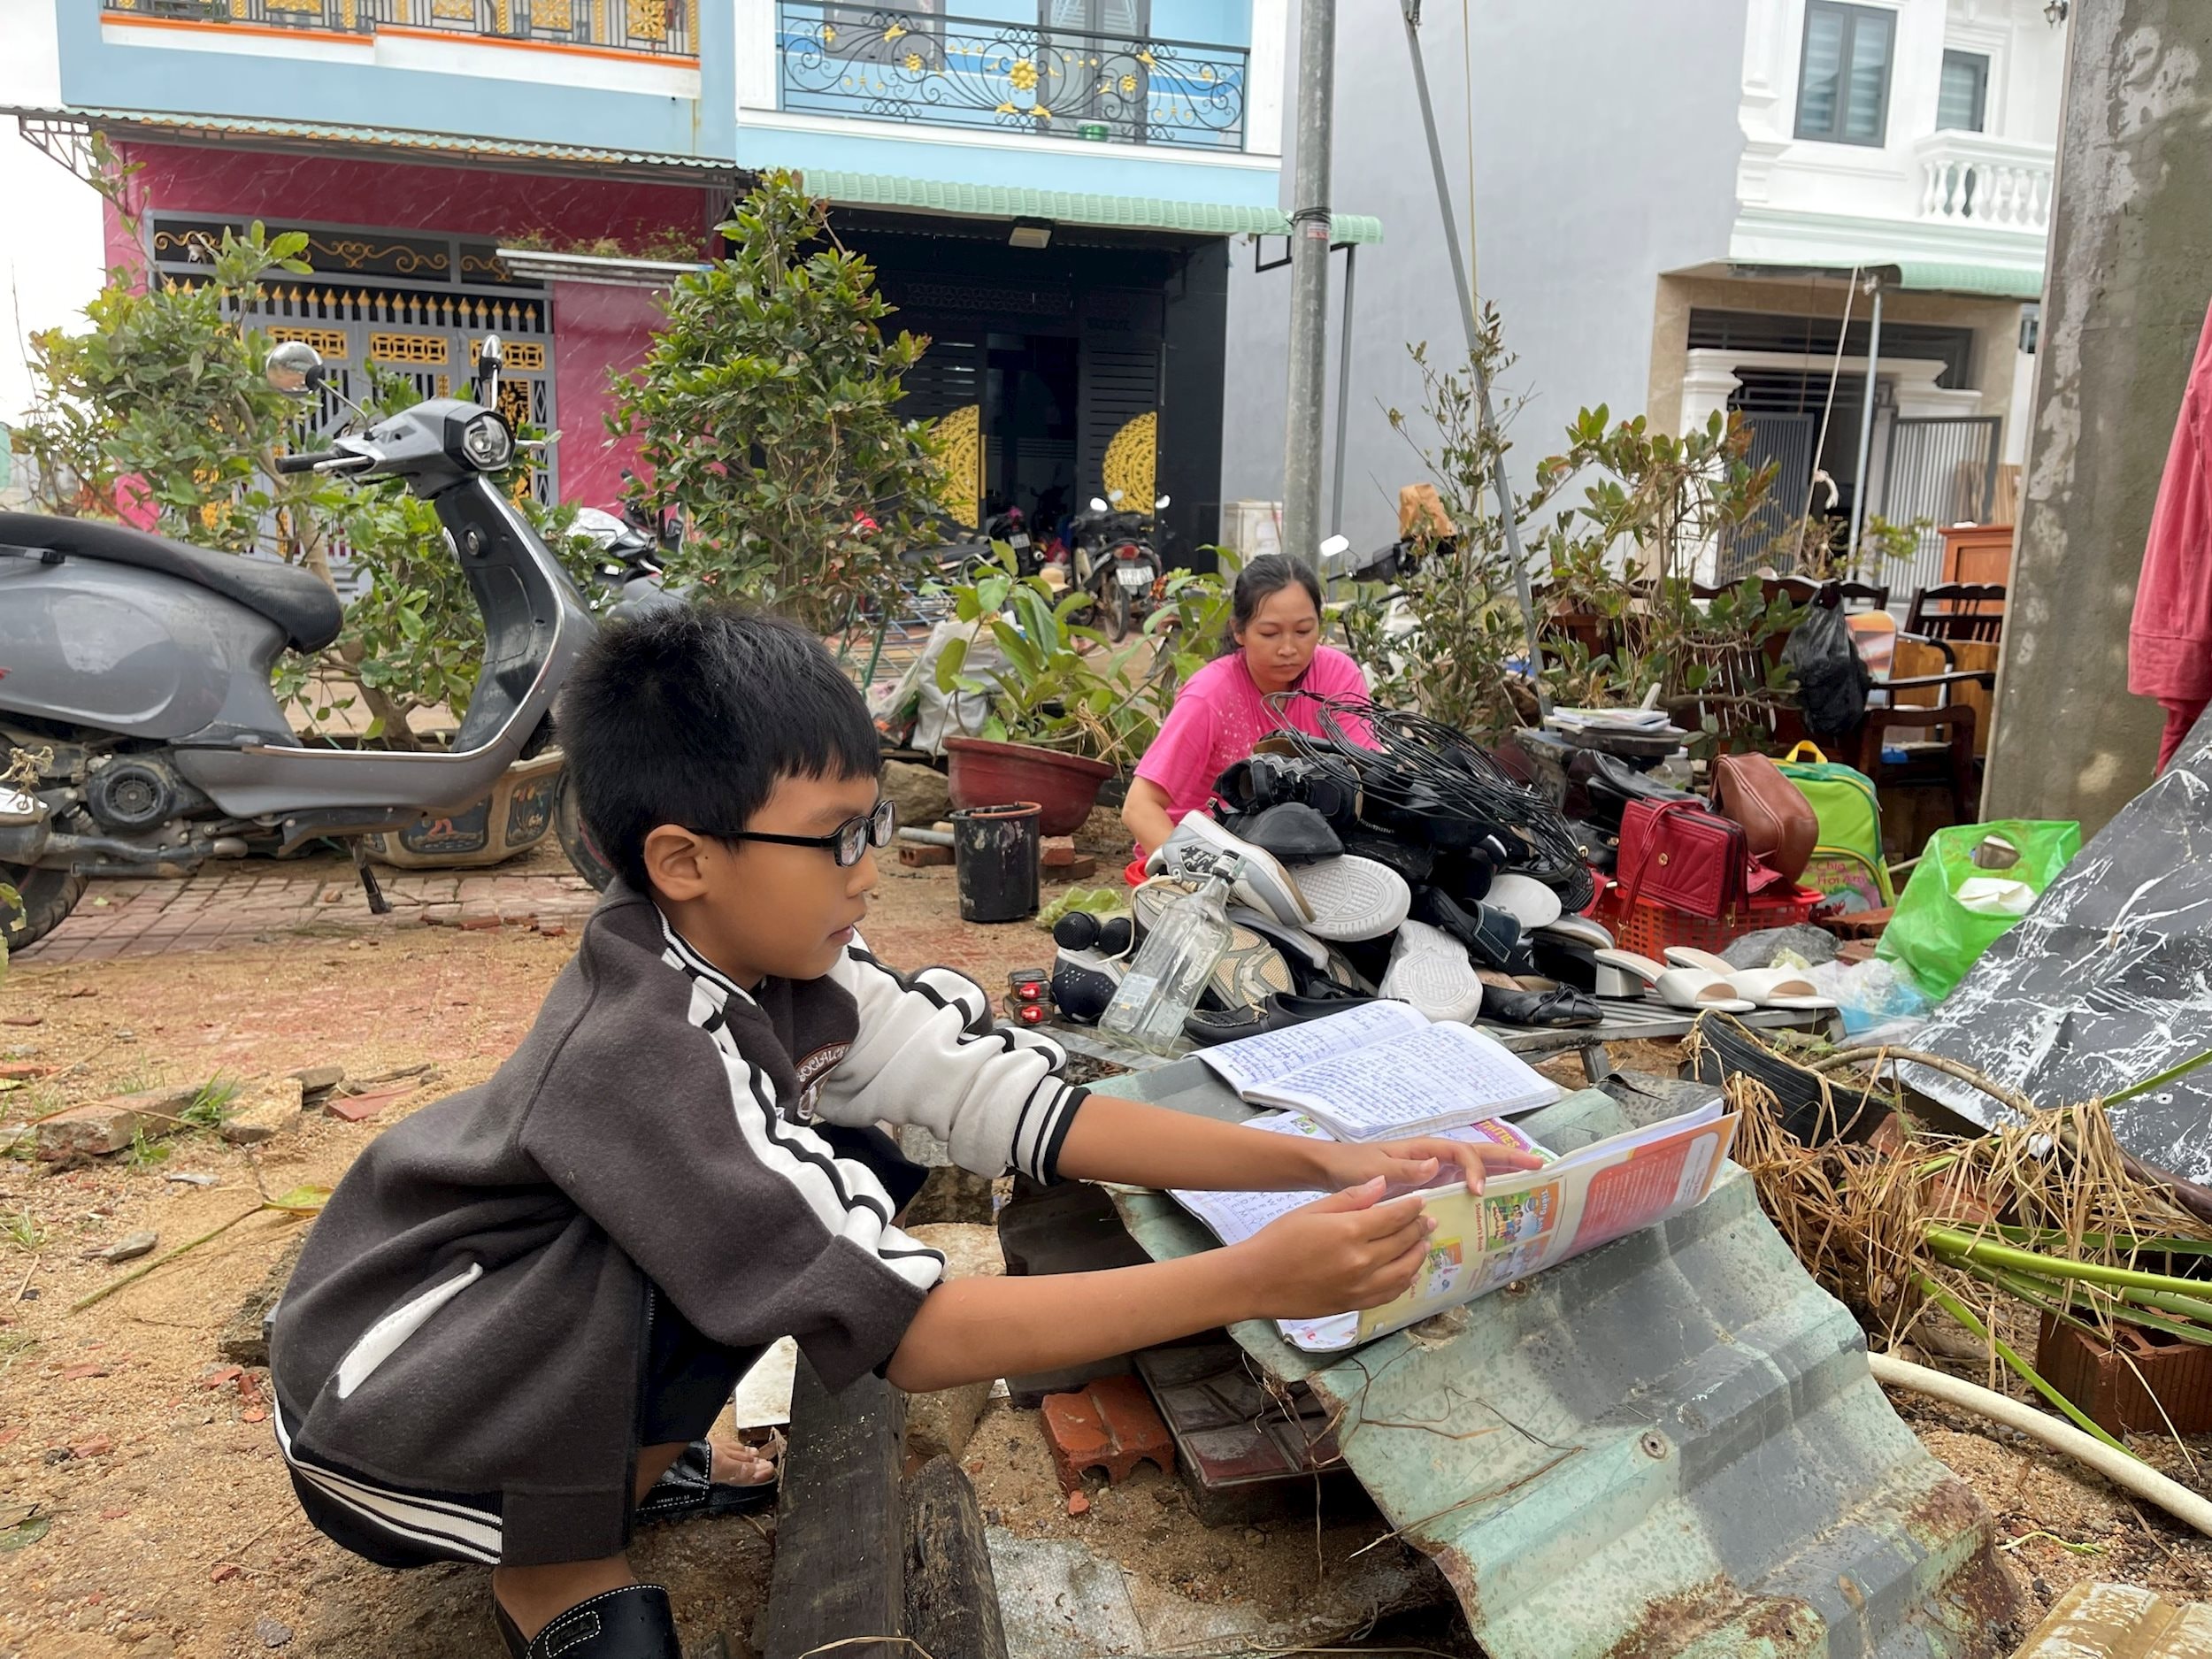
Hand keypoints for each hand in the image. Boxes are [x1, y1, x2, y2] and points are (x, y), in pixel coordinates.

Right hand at [1232, 1179, 1435, 1317]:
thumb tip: (1382, 1183)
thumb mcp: (1311, 1210)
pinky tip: (1408, 1272)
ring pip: (1404, 1269)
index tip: (1421, 1200)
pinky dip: (1405, 1280)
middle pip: (1403, 1241)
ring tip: (1423, 1242)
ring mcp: (1360, 1286)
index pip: (1395, 1216)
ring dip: (1418, 1254)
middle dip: (1419, 1228)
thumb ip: (1350, 1198)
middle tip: (1428, 1219)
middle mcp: (1362, 1260)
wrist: (1256, 1280)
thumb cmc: (1279, 1239)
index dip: (1412, 1207)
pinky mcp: (1355, 1304)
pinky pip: (1390, 1293)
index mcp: (1350, 1231)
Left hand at [1313, 1137, 1544, 1195]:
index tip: (1478, 1192)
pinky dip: (1483, 1187)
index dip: (1475, 1170)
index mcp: (1424, 1149)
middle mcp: (1434, 1157)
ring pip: (1476, 1167)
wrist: (1333, 1172)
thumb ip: (1403, 1169)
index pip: (1462, 1154)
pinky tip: (1496, 1202)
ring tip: (1531, 1178)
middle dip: (1509, 1158)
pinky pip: (1462, 1184)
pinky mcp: (1431, 1185)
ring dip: (1502, 1171)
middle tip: (1539, 1164)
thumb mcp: (1374, 1170)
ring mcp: (1435, 1170)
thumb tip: (1435, 1165)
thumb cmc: (1352, 1168)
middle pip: (1479, 1153)